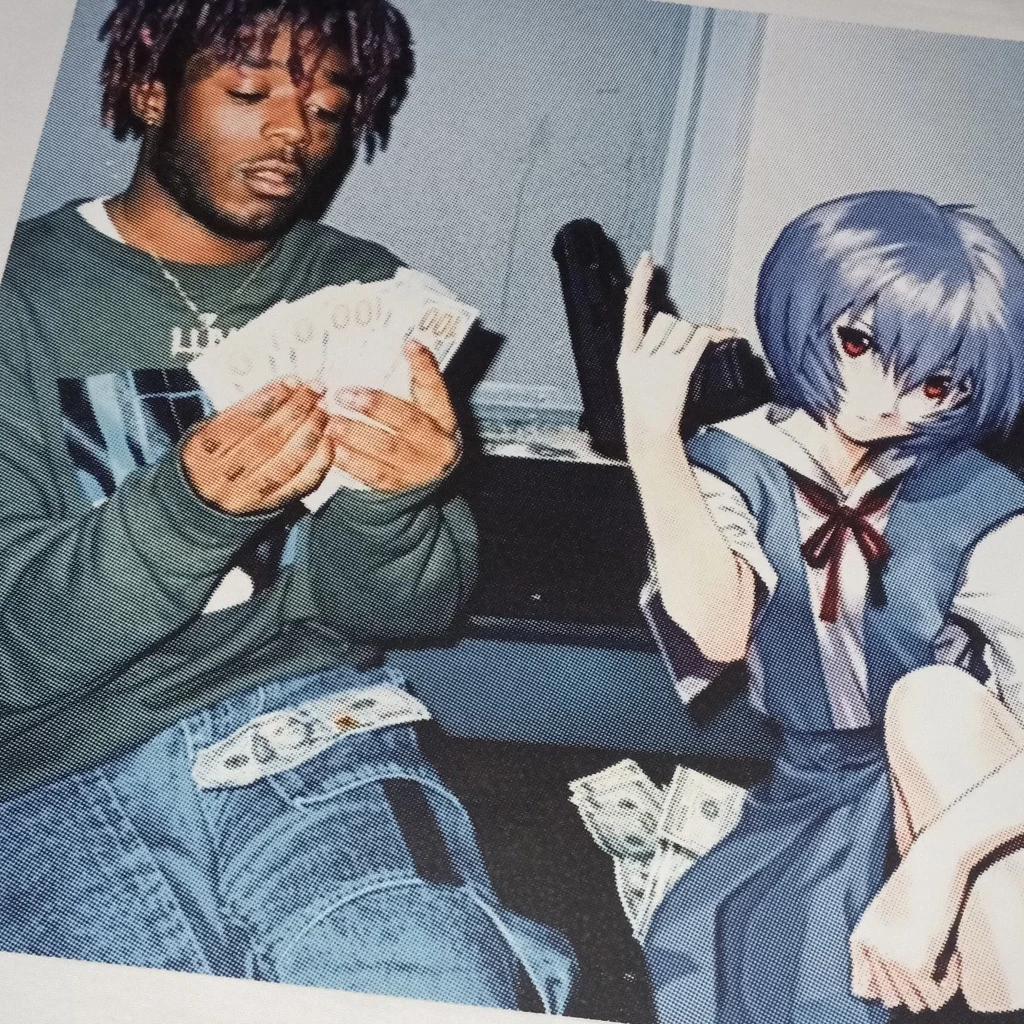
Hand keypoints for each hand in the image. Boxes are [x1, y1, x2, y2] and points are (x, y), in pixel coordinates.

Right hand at [182, 380, 332, 514]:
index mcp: (202, 451)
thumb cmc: (207, 458)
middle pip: (267, 440)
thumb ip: (239, 412)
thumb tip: (282, 392)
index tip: (290, 382)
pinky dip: (319, 461)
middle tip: (314, 391)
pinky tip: (327, 442)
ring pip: (287, 461)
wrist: (201, 502)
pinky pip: (301, 484)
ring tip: (322, 412)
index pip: (240, 421)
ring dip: (310, 432)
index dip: (270, 399)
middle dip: (296, 410)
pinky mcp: (271, 505)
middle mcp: (224, 475)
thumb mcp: (206, 430)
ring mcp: (248, 493)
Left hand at [325, 340, 460, 492]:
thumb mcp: (421, 409)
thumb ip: (406, 387)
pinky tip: (333, 449)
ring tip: (331, 421)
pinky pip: (373, 473)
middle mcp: (436, 442)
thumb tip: (380, 353)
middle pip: (408, 421)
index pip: (436, 387)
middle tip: (344, 394)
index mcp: (442, 416)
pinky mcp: (398, 485)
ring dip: (356, 434)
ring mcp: (418, 466)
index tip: (409, 344)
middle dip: (376, 406)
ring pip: (387, 448)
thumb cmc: (416, 433)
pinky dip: (351, 461)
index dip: (424, 367)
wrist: (427, 477)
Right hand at [618, 252, 734, 442]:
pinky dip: (715, 335)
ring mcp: (658, 363)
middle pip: (666, 319)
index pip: (632, 312)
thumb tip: (675, 330)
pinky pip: (699, 339)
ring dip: (692, 336)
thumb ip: (650, 351)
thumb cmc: (646, 409)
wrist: (649, 435)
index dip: (639, 285)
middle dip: (677, 330)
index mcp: (627, 355)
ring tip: (687, 359)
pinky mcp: (678, 370)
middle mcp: (641, 355)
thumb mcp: (636, 378)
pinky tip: (726, 335)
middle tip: (678, 352)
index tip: (646, 259)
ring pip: (683, 327)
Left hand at [850, 838, 963, 1012]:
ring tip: (943, 957)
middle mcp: (869, 950)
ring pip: (914, 1003)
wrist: (932, 864)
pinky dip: (949, 984)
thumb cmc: (914, 884)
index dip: (893, 985)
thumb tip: (866, 991)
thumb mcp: (883, 914)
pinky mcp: (914, 963)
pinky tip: (953, 957)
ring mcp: (890, 958)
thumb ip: (877, 946)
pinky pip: (935, 997)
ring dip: (934, 988)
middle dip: (917, 986)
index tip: (913, 964)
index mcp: (859, 937)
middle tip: (933, 959)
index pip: (864, 990)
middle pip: (893, 998)